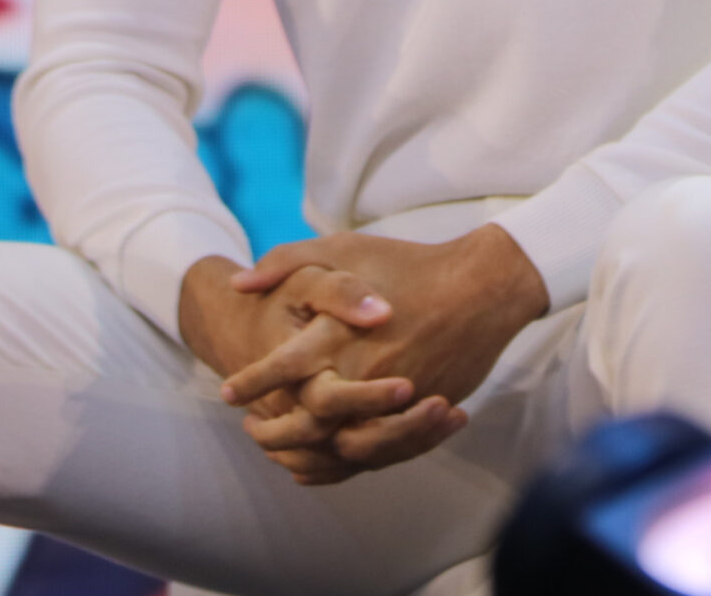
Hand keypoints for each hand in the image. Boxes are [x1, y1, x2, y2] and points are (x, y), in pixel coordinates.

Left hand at [219, 225, 550, 481]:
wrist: (482, 288)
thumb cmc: (409, 264)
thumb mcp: (343, 248)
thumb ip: (286, 261)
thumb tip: (239, 283)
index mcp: (339, 334)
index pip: (283, 370)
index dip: (253, 383)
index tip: (228, 393)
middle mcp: (363, 373)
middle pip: (307, 424)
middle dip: (274, 433)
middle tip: (253, 429)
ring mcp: (394, 401)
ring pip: (342, 448)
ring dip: (306, 455)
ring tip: (282, 450)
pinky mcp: (418, 416)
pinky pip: (377, 453)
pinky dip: (347, 462)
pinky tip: (326, 457)